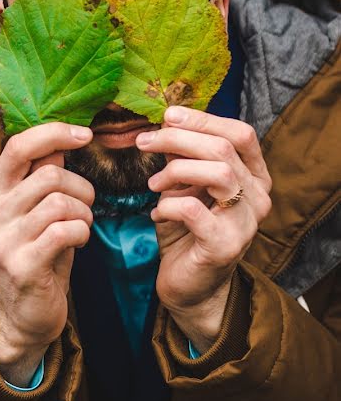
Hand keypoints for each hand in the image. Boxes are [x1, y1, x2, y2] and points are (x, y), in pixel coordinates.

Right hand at [0, 123, 94, 385]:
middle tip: (86, 207)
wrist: (25, 316)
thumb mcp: (36, 213)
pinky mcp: (20, 264)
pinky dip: (82, 233)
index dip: (53, 133)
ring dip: (84, 214)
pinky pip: (66, 230)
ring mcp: (2, 239)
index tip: (84, 134)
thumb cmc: (38, 257)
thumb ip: (41, 178)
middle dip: (81, 188)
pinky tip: (77, 245)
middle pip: (49, 175)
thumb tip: (58, 143)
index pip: (18, 146)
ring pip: (60, 202)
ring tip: (80, 228)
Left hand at [139, 106, 271, 351]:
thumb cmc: (186, 230)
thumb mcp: (185, 185)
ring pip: (219, 173)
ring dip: (176, 170)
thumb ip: (184, 157)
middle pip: (224, 149)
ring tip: (153, 183)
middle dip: (178, 139)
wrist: (189, 285)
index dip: (203, 119)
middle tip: (144, 141)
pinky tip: (157, 212)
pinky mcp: (224, 246)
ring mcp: (245, 223)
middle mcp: (257, 197)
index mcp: (253, 177)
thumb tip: (166, 122)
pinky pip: (194, 210)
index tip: (168, 115)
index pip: (239, 133)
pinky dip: (168, 204)